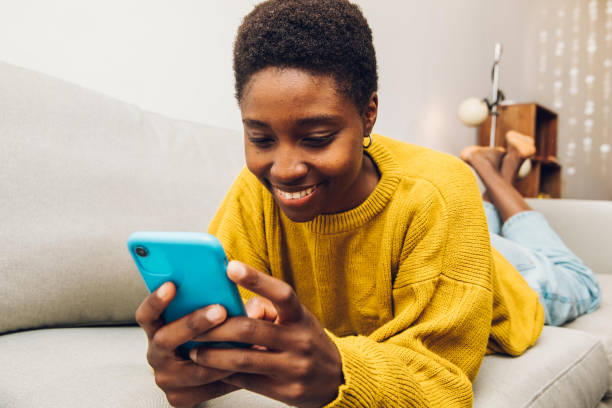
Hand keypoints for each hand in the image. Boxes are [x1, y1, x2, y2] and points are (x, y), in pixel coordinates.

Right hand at [135, 282, 237, 406]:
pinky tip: (245, 365)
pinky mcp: (179, 399)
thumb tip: (243, 299)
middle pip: (166, 339)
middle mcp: (155, 354)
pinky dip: (227, 377)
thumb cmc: (210, 334)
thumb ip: (215, 303)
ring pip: (194, 369)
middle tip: (220, 310)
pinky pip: (206, 389)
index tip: (172, 284)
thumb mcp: (206, 316)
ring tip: (245, 343)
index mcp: (156, 330)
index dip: (156, 301)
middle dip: (194, 323)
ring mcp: (166, 379)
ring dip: (221, 355)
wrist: (208, 372)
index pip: (146, 315)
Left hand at [190, 261, 342, 407]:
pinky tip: (211, 370)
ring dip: (214, 355)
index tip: (230, 267)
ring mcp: (293, 368)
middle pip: (250, 329)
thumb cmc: (306, 341)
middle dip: (217, 328)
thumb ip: (267, 310)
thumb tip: (237, 309)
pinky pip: (247, 381)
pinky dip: (225, 374)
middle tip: (196, 326)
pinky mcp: (286, 391)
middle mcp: (300, 340)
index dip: (256, 279)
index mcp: (301, 317)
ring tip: (196, 351)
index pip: (281, 294)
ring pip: (243, 359)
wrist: (337, 379)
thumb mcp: (296, 319)